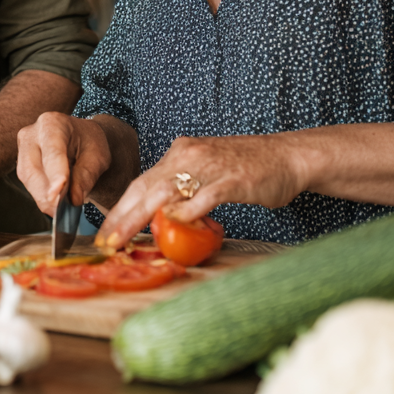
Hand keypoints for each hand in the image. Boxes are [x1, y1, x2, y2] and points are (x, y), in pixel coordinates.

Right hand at [16, 112, 111, 216]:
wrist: (81, 140)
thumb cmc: (90, 143)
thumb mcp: (98, 156)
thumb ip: (86, 176)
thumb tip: (74, 199)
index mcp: (53, 123)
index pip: (52, 151)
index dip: (55, 173)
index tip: (58, 194)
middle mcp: (32, 133)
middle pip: (33, 167)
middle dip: (46, 193)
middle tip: (61, 212)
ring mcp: (23, 148)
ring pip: (28, 179)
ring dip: (43, 198)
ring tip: (61, 210)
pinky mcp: (21, 164)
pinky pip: (28, 184)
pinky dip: (41, 197)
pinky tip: (54, 204)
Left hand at [95, 132, 304, 248]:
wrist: (288, 155)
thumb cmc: (248, 169)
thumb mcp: (206, 173)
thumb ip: (183, 190)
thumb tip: (161, 217)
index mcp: (181, 153)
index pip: (141, 182)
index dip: (121, 208)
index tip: (106, 232)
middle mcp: (189, 155)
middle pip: (146, 187)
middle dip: (122, 216)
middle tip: (105, 241)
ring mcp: (210, 166)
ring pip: (166, 190)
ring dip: (142, 216)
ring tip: (125, 237)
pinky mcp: (232, 179)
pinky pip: (204, 196)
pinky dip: (188, 211)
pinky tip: (175, 223)